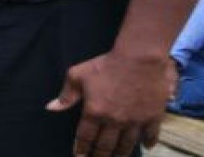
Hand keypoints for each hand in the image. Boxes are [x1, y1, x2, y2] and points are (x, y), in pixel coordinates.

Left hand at [48, 51, 173, 156]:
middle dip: (99, 156)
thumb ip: (66, 94)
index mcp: (94, 112)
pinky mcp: (152, 117)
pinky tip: (146, 147)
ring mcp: (134, 121)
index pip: (85, 137)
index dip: (81, 149)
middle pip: (105, 146)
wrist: (139, 57)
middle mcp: (114, 122)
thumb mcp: (79, 74)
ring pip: (126, 145)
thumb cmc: (106, 64)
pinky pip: (151, 135)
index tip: (79, 156)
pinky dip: (148, 142)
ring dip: (120, 154)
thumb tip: (51, 108)